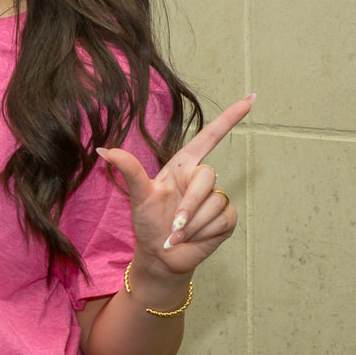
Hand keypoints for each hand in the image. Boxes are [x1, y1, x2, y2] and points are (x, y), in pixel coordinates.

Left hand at [97, 94, 253, 278]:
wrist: (161, 256)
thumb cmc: (148, 223)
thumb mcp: (139, 195)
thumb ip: (128, 170)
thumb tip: (104, 150)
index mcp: (183, 166)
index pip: (210, 137)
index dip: (230, 118)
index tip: (251, 98)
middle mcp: (201, 179)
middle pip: (208, 177)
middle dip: (189, 205)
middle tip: (173, 225)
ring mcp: (217, 198)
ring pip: (214, 203)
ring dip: (193, 225)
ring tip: (178, 234)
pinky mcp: (227, 218)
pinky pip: (223, 219)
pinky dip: (204, 232)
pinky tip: (194, 239)